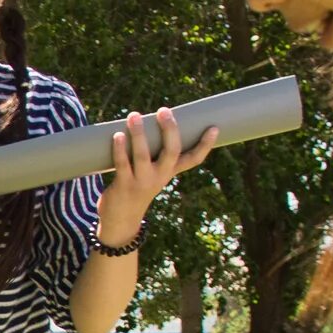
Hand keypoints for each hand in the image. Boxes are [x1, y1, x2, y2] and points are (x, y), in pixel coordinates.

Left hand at [96, 109, 217, 247]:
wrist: (121, 221)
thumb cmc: (137, 189)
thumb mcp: (153, 174)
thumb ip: (154, 154)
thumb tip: (149, 122)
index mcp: (169, 172)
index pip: (193, 159)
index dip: (205, 145)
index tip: (214, 128)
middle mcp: (159, 176)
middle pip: (171, 152)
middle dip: (169, 131)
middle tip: (164, 111)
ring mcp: (142, 181)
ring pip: (142, 156)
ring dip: (139, 135)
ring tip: (134, 116)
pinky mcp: (123, 185)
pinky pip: (122, 164)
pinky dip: (120, 149)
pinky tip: (118, 135)